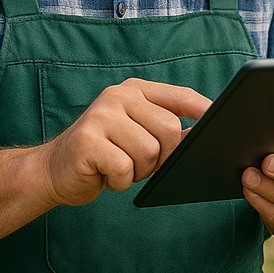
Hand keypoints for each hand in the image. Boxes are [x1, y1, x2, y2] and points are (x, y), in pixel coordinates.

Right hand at [37, 79, 211, 206]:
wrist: (52, 171)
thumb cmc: (104, 154)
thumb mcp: (137, 134)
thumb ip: (168, 129)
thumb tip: (207, 132)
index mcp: (135, 91)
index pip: (180, 96)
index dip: (203, 110)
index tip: (221, 122)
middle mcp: (118, 97)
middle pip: (169, 130)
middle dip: (162, 157)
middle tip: (139, 163)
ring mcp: (100, 116)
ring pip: (149, 152)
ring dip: (138, 171)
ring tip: (119, 166)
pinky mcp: (87, 141)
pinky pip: (124, 168)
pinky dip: (119, 181)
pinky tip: (105, 175)